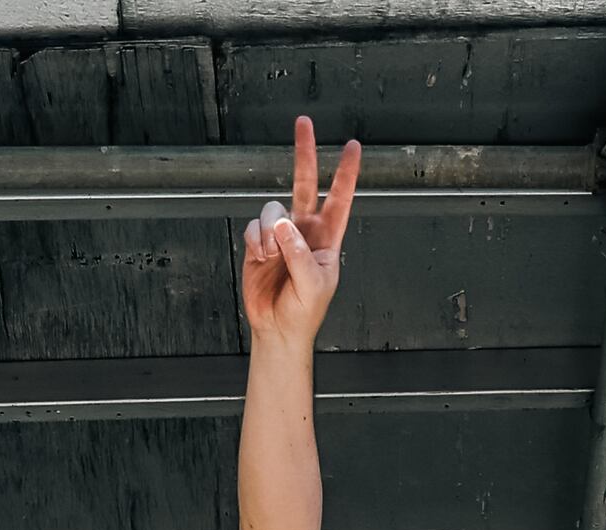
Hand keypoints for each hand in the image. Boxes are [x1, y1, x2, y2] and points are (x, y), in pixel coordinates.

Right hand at [239, 117, 359, 345]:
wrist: (277, 329)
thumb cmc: (304, 311)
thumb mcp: (312, 284)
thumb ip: (298, 253)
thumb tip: (282, 225)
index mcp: (328, 238)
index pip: (339, 198)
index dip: (345, 172)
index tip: (352, 147)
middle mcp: (304, 230)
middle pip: (304, 182)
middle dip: (304, 152)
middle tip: (304, 123)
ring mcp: (281, 235)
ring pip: (272, 209)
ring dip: (269, 231)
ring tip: (271, 256)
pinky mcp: (259, 243)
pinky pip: (253, 226)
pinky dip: (255, 241)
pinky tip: (260, 258)